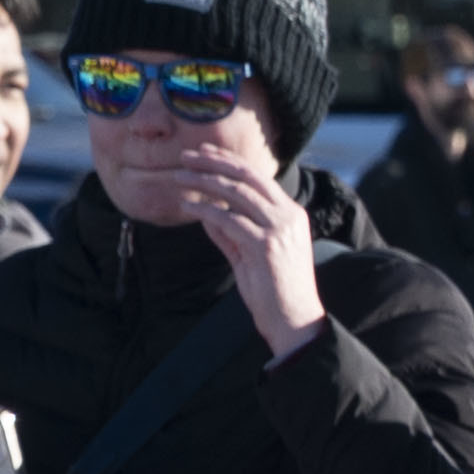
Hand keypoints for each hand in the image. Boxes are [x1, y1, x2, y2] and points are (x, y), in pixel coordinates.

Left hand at [133, 142, 322, 354]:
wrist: (293, 320)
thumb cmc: (273, 292)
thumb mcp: (250, 257)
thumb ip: (231, 235)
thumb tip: (208, 215)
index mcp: (290, 213)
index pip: (257, 177)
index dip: (229, 161)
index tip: (205, 153)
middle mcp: (287, 214)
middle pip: (246, 176)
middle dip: (214, 162)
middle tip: (186, 155)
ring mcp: (277, 228)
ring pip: (236, 192)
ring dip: (204, 181)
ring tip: (180, 176)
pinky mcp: (264, 245)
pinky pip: (229, 219)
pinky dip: (205, 210)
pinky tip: (187, 206)